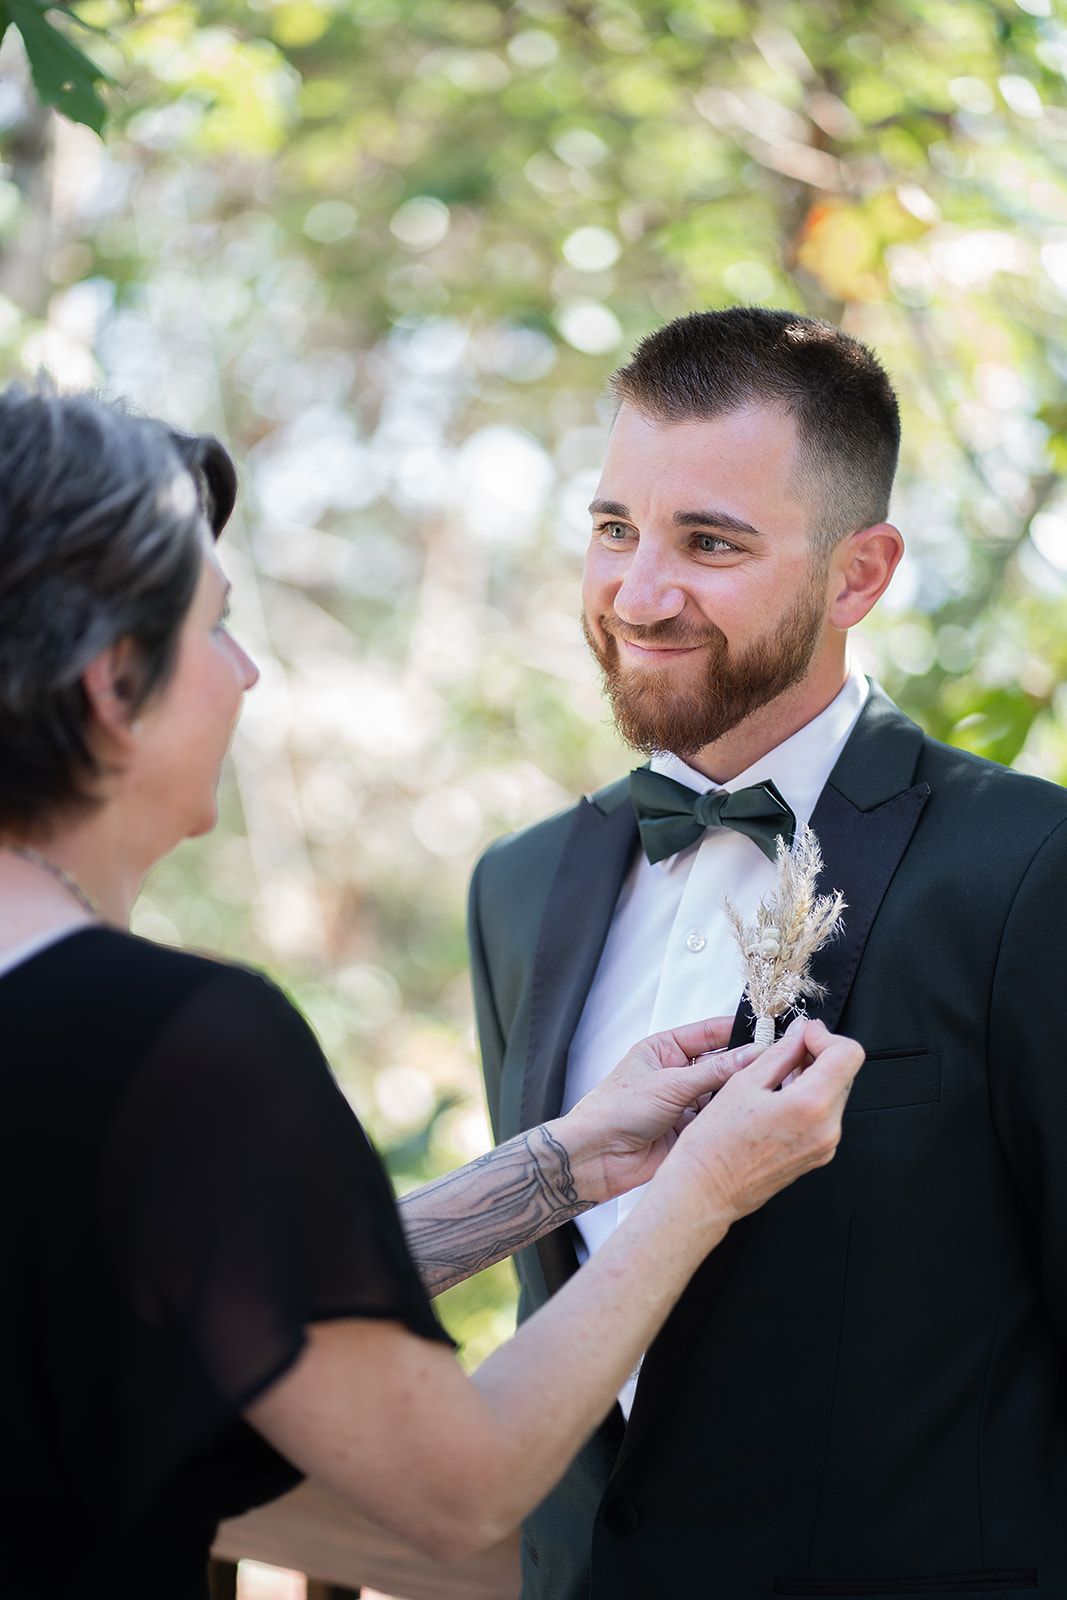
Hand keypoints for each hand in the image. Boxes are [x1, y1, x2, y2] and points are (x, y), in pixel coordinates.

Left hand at [553, 1016, 761, 1205]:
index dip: (736, 1033)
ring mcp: (683, 1101)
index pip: (708, 1033)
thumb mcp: (670, 1084)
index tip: (765, 1034)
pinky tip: (743, 1114)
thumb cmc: (614, 1111)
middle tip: (770, 1064)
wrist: (597, 1156)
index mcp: (664, 1049)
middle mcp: (675, 1073)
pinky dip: (729, 1117)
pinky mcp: (689, 1129)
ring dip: (736, 1093)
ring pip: (721, 1092)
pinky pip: (717, 1118)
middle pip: (720, 1063)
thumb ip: (714, 1072)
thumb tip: (749, 1055)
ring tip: (758, 1090)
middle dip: (742, 1065)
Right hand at [658, 1017, 863, 1226]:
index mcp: (810, 1106)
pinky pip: (825, 1116)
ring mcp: (825, 1146)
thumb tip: (800, 1034)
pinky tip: (779, 1099)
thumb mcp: (744, 1083)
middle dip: (819, 1055)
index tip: (805, 1034)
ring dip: (814, 1076)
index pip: (848, 1054)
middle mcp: (827, 1129)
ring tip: (778, 1077)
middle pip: (845, 1073)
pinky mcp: (819, 1155)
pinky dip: (809, 1099)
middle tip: (788, 1051)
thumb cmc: (716, 1145)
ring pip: (835, 1093)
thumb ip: (781, 1053)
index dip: (825, 1036)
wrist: (708, 1189)